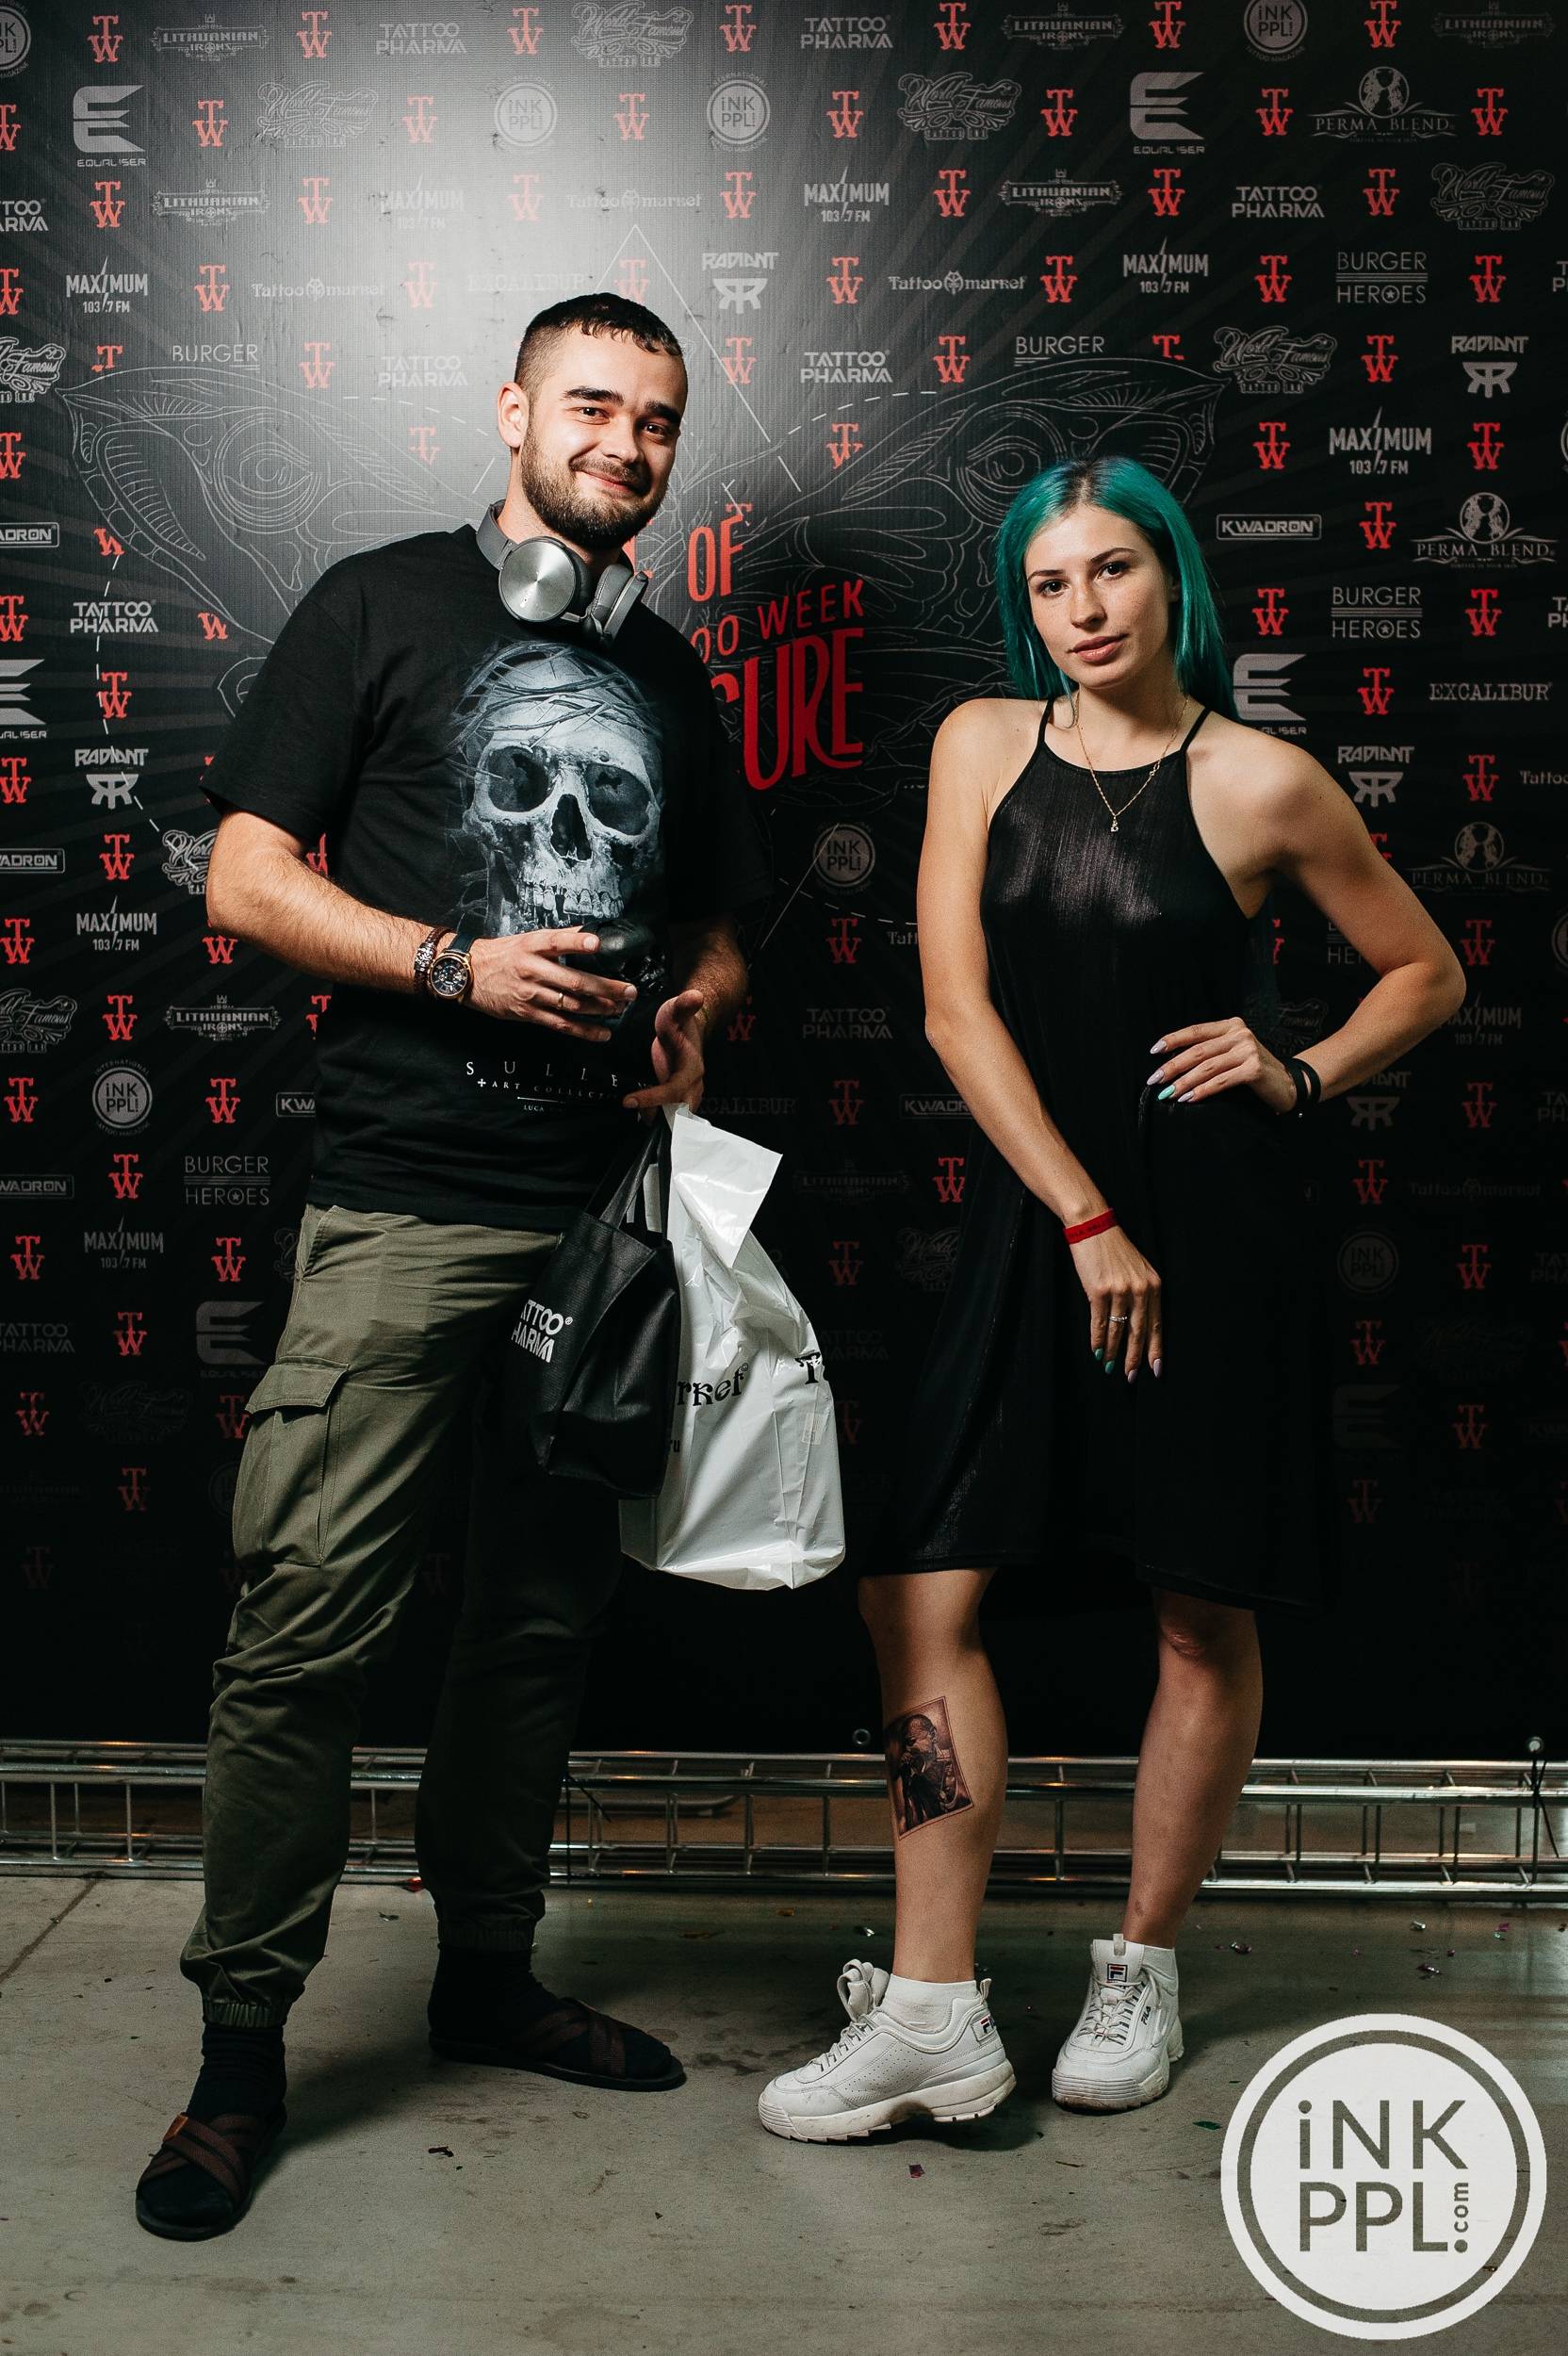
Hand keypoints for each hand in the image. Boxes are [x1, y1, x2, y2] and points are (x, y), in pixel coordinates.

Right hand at [465, 926, 638, 1038]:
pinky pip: (561, 1024)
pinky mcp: (528, 1013)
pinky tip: (603, 1033)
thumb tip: (589, 935)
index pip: (557, 942)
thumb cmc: (503, 954)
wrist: (468, 973)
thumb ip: (558, 939)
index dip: (577, 942)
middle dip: (606, 987)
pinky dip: (584, 1030)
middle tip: (629, 991)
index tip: (596, 943)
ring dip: (600, 1008)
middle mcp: (532, 969)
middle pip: (574, 981)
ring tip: (620, 1008)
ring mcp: (530, 994)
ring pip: (571, 1005)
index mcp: (533, 946)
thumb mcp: (528, 939)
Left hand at [622, 988, 707, 1120]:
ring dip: (655, 1121)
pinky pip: (668, 1114)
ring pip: (674, 1118)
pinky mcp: (676, 1095)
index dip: (653, 1098)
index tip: (628, 1101)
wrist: (688, 1027)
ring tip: (633, 1114)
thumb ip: (684, 1004)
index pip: (674, 1090)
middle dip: (659, 1120)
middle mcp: (693, 1085)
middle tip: (635, 1118)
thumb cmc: (679, 1020)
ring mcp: (686, 1092)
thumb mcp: (676, 1010)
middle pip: (680, 1113)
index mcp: (693, 1069)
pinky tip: (637, 1112)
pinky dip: (654, 1116)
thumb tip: (697, 995)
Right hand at [1067, 1223, 1162, 1380]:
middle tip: (1131, 1377)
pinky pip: (1100, 1323)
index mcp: (1153, 1284)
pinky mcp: (1099, 1291)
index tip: (1156, 1368)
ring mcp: (1119, 1291)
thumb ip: (1142, 1292)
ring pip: (1118, 1330)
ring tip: (1111, 1367)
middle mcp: (1140, 1289)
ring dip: (1114, 1352)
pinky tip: (1097, 1351)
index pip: (1156, 1323)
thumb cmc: (1114, 1249)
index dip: (1155, 1348)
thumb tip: (1138, 1324)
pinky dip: (1098, 1340)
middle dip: (1135, 1357)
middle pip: (1139, 1332)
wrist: (1093, 1227)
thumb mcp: (1138, 1268)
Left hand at [1147, 1016, 1297, 1115]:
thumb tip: (1172, 1064)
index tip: (1153, 1051)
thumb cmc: (1253, 1071)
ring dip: (1184, 1082)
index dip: (1173, 1040)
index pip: (1196, 1031)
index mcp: (1231, 1026)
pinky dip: (1202, 1091)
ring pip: (1207, 1067)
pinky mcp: (1253, 1069)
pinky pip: (1220, 1081)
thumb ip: (1210, 1052)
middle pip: (1198, 1050)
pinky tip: (1189, 1099)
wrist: (1287, 1084)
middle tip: (1155, 1080)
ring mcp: (1248, 1050)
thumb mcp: (1232, 1054)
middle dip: (1173, 1066)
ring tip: (1168, 1094)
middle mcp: (1240, 1034)